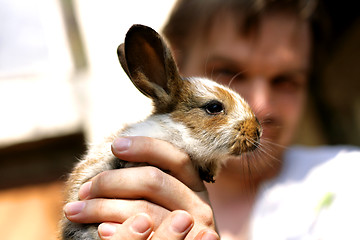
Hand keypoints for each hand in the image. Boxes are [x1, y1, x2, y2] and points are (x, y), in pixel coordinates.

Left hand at [64, 136, 216, 238]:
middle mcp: (198, 204)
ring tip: (77, 210)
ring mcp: (192, 229)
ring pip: (144, 212)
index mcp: (193, 185)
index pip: (175, 157)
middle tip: (84, 190)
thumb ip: (148, 180)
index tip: (115, 146)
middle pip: (154, 181)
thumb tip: (116, 151)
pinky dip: (120, 231)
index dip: (146, 147)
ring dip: (104, 208)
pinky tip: (101, 230)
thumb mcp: (166, 199)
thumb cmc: (164, 223)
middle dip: (112, 182)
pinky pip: (147, 237)